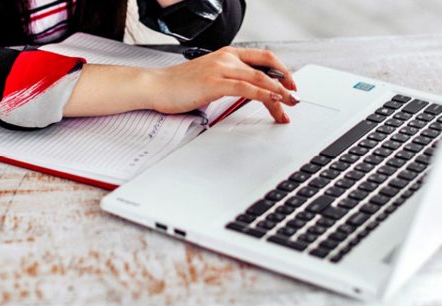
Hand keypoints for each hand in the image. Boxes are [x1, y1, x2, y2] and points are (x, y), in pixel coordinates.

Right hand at [150, 46, 297, 122]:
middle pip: (266, 68)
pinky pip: (246, 89)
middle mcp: (226, 58)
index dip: (280, 70)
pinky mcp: (215, 83)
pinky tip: (273, 102)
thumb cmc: (178, 85)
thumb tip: (246, 93)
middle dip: (286, 82)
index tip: (289, 84)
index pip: (262, 58)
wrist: (155, 86)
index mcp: (226, 54)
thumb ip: (228, 81)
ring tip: (290, 105)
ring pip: (260, 78)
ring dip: (279, 93)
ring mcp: (221, 69)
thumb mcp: (208, 78)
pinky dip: (264, 95)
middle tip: (296, 96)